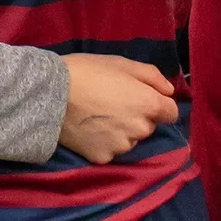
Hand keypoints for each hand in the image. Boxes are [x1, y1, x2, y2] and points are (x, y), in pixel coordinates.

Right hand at [58, 54, 178, 163]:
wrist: (50, 93)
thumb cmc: (88, 72)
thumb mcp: (121, 64)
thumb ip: (151, 76)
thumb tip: (169, 91)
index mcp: (149, 104)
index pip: (170, 112)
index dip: (157, 103)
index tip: (138, 96)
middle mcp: (141, 129)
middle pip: (148, 126)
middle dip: (136, 116)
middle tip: (112, 103)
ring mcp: (122, 146)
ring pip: (129, 139)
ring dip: (121, 131)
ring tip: (97, 116)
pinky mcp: (103, 157)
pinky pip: (110, 150)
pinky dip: (103, 142)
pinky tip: (88, 129)